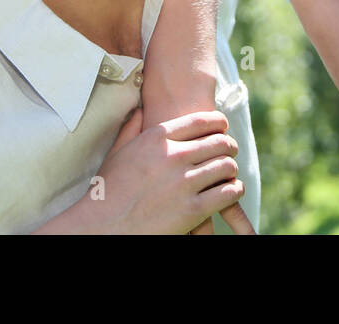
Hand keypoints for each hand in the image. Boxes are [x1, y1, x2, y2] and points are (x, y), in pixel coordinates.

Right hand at [76, 109, 250, 233]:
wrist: (103, 227)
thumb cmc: (108, 191)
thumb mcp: (117, 153)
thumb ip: (131, 128)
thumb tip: (139, 110)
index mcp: (157, 138)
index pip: (201, 121)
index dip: (219, 123)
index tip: (223, 128)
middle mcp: (173, 156)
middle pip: (219, 142)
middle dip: (229, 145)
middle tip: (230, 151)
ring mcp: (184, 183)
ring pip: (226, 166)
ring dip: (231, 168)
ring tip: (229, 172)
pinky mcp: (192, 210)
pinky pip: (228, 192)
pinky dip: (234, 190)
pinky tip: (231, 191)